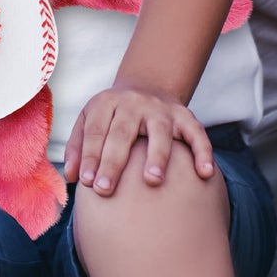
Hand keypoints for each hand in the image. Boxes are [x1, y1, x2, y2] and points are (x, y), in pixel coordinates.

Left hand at [63, 84, 215, 196]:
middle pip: (122, 132)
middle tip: (105, 189)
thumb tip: (72, 177)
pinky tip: (204, 173)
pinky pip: (196, 133)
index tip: (87, 183)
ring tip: (152, 180)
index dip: (90, 156)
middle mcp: (134, 103)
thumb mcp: (90, 120)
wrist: (147, 86)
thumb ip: (78, 146)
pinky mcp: (185, 116)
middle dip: (113, 161)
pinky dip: (203, 151)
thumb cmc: (113, 116)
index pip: (96, 130)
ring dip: (157, 154)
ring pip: (160, 130)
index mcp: (107, 103)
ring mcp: (161, 109)